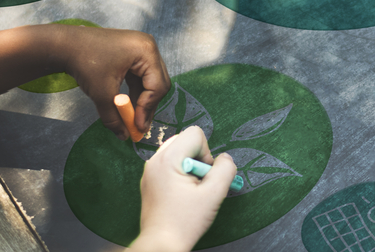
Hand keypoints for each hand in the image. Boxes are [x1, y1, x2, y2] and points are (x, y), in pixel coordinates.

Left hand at [55, 26, 170, 140]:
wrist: (65, 44)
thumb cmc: (85, 63)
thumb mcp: (101, 93)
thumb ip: (114, 117)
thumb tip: (123, 136)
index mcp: (146, 51)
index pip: (157, 86)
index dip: (148, 108)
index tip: (136, 127)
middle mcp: (149, 46)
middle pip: (158, 82)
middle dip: (147, 105)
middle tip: (137, 126)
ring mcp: (141, 47)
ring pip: (150, 80)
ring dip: (142, 100)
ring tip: (131, 118)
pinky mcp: (133, 52)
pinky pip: (141, 75)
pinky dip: (135, 91)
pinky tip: (127, 104)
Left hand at [129, 126, 236, 251]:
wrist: (161, 244)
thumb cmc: (185, 221)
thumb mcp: (214, 194)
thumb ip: (225, 170)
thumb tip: (225, 158)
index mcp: (168, 159)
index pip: (195, 134)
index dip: (207, 153)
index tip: (204, 176)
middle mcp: (155, 160)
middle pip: (185, 139)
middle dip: (198, 157)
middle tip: (198, 183)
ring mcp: (149, 170)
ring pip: (177, 151)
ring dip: (189, 165)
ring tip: (189, 190)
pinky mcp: (149, 181)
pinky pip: (169, 163)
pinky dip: (179, 172)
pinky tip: (181, 194)